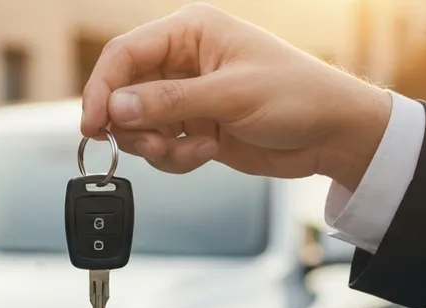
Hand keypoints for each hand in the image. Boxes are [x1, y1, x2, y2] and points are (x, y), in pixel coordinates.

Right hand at [80, 3, 392, 189]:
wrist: (332, 135)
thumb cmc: (298, 96)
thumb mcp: (230, 96)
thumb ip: (168, 102)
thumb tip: (117, 108)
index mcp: (191, 32)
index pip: (124, 54)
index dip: (102, 89)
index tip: (93, 123)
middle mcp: (182, 61)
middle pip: (124, 93)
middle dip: (133, 125)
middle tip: (151, 144)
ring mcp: (186, 96)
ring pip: (138, 125)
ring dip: (157, 146)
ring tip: (191, 149)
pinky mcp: (193, 127)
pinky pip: (160, 147)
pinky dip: (176, 158)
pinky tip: (208, 151)